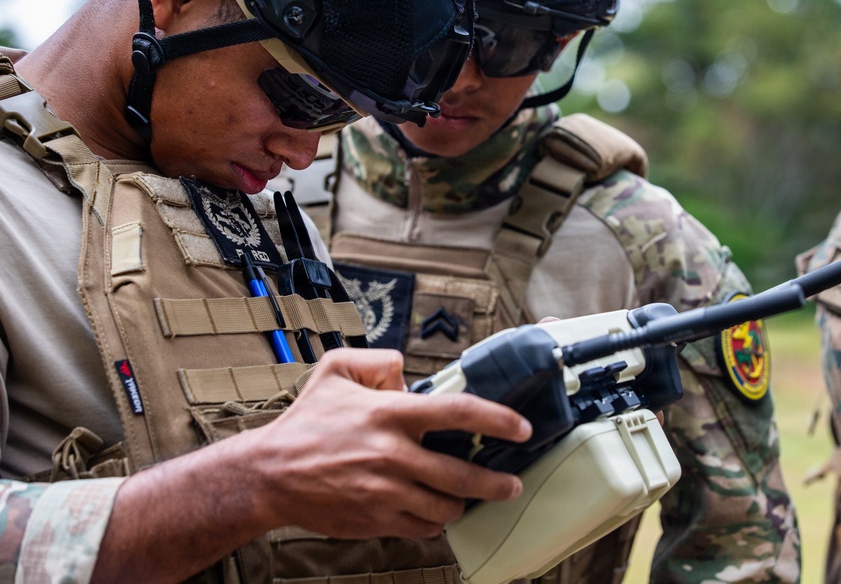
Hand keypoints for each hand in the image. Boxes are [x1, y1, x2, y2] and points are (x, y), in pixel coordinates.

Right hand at [245, 348, 531, 539]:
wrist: (268, 475)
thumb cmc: (305, 422)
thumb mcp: (336, 370)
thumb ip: (379, 361)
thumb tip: (408, 373)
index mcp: (389, 414)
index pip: (458, 412)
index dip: (498, 419)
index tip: (522, 427)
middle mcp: (392, 455)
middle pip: (462, 474)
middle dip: (496, 483)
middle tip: (512, 484)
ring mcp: (385, 492)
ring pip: (445, 507)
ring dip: (463, 503)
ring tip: (469, 496)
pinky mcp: (376, 521)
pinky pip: (422, 527)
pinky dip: (434, 520)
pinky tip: (433, 508)